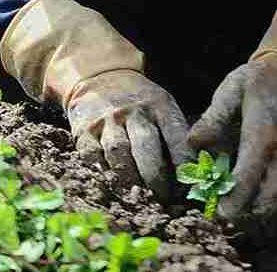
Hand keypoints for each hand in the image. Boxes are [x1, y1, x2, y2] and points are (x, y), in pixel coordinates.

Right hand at [64, 68, 191, 198]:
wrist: (100, 77)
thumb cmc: (140, 102)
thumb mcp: (162, 107)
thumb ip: (175, 135)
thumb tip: (192, 175)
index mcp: (159, 105)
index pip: (176, 135)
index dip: (183, 163)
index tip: (188, 186)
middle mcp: (133, 110)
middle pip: (146, 147)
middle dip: (156, 178)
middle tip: (163, 200)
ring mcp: (107, 119)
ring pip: (119, 154)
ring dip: (130, 181)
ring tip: (139, 199)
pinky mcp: (84, 130)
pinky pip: (93, 156)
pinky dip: (103, 174)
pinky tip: (112, 186)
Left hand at [187, 55, 276, 227]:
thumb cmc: (259, 82)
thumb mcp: (231, 89)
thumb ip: (212, 117)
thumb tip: (192, 143)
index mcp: (264, 132)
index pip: (247, 179)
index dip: (233, 201)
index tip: (220, 211)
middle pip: (269, 198)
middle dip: (248, 211)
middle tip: (232, 212)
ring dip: (270, 209)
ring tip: (252, 204)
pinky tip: (273, 195)